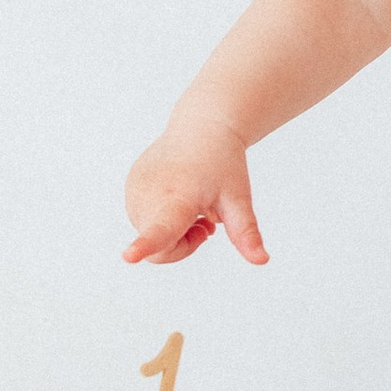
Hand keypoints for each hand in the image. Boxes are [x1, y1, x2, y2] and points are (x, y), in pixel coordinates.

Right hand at [123, 121, 266, 267]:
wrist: (201, 129)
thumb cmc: (222, 164)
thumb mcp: (238, 199)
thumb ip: (246, 233)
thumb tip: (262, 261)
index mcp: (178, 197)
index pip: (161, 228)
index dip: (144, 245)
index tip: (129, 256)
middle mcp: (148, 194)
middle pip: (160, 250)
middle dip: (184, 245)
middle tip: (206, 224)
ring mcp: (135, 191)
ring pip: (151, 238)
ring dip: (174, 233)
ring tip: (192, 207)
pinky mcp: (130, 188)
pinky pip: (144, 223)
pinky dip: (162, 220)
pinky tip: (178, 199)